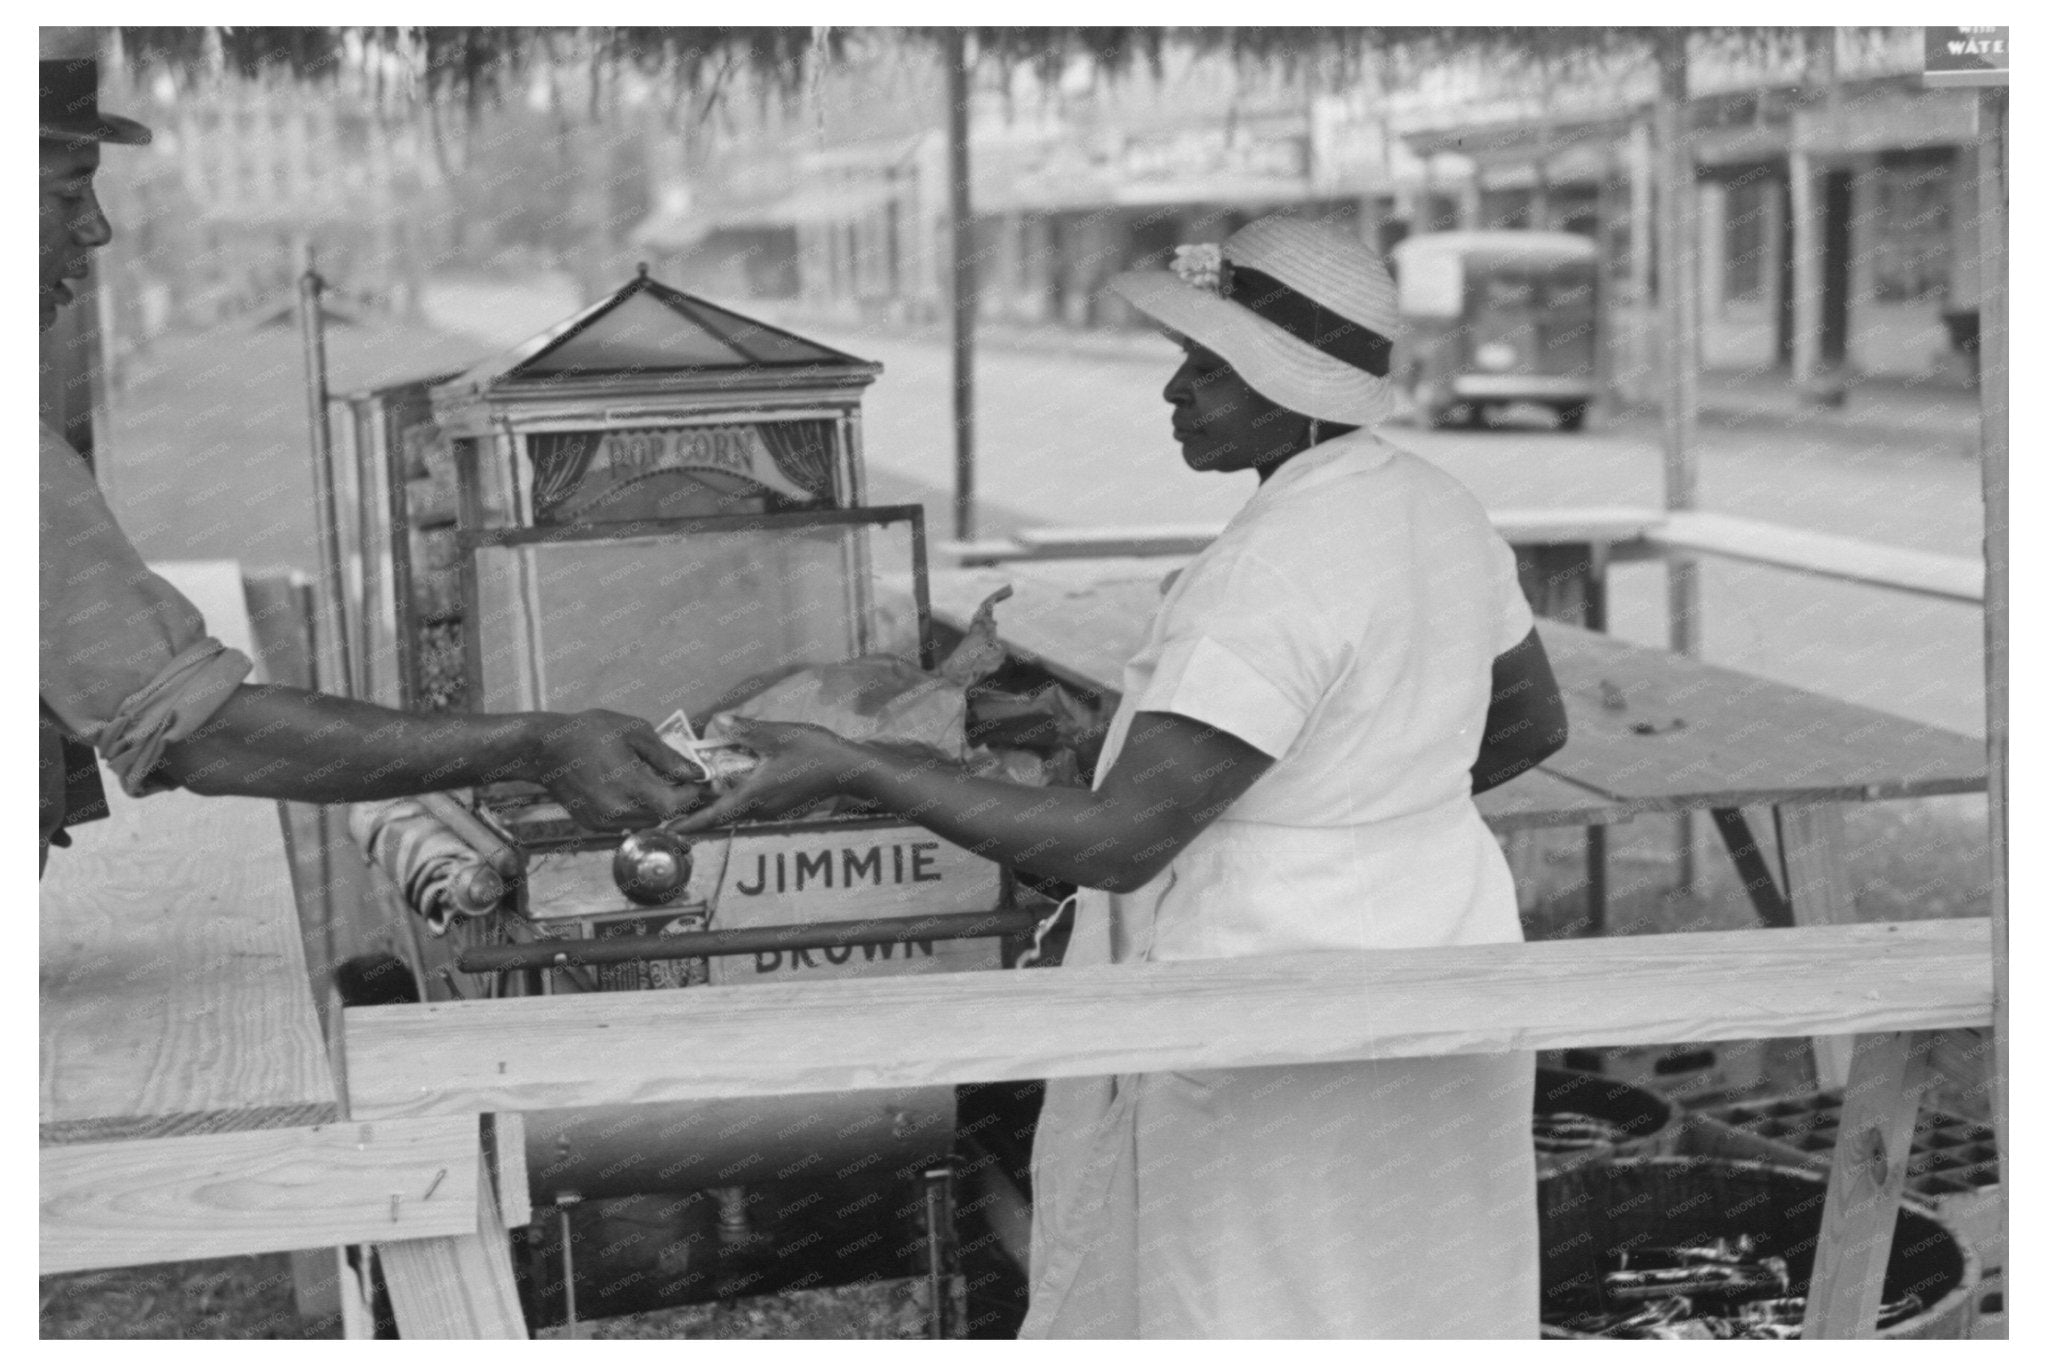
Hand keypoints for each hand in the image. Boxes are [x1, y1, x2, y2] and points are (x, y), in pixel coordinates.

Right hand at [525, 709, 707, 830]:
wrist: (545, 748)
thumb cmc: (592, 732)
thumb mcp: (635, 732)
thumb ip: (668, 756)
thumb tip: (697, 773)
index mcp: (629, 785)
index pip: (674, 804)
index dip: (690, 795)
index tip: (696, 781)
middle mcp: (617, 810)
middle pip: (662, 815)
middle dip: (673, 798)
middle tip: (671, 776)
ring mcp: (603, 821)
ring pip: (645, 822)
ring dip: (654, 805)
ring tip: (645, 779)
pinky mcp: (593, 825)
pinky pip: (626, 823)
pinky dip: (634, 810)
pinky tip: (624, 787)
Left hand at [668, 717, 858, 831]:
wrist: (849, 769)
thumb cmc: (815, 752)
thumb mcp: (779, 735)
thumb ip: (746, 730)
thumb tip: (719, 721)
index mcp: (755, 794)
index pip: (715, 814)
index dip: (691, 823)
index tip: (669, 830)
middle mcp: (761, 809)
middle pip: (722, 814)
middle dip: (699, 810)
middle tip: (676, 801)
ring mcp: (773, 810)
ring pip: (737, 809)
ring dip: (718, 803)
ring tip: (699, 790)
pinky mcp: (782, 807)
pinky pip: (751, 805)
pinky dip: (736, 797)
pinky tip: (734, 780)